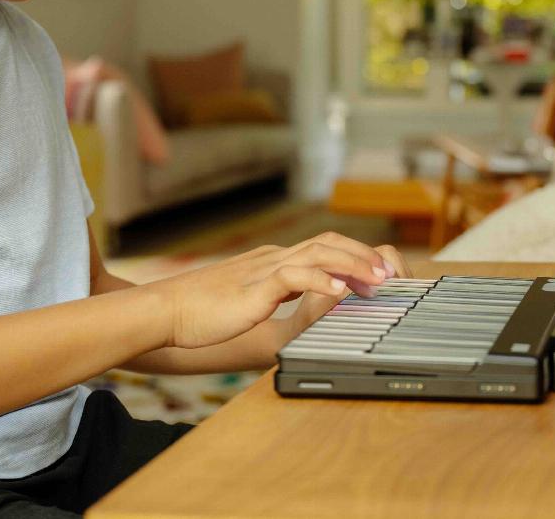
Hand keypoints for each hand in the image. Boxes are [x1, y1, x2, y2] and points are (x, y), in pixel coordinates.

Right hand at [147, 233, 399, 349]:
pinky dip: (321, 280)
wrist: (165, 310)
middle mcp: (273, 258)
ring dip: (352, 263)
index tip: (375, 274)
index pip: (321, 247)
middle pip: (328, 242)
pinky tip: (340, 292)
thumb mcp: (246, 301)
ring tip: (376, 279)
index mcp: (272, 261)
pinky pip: (295, 276)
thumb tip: (293, 302)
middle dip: (362, 255)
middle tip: (388, 274)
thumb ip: (270, 296)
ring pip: (318, 253)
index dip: (352, 256)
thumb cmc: (199, 312)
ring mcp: (264, 269)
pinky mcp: (255, 287)